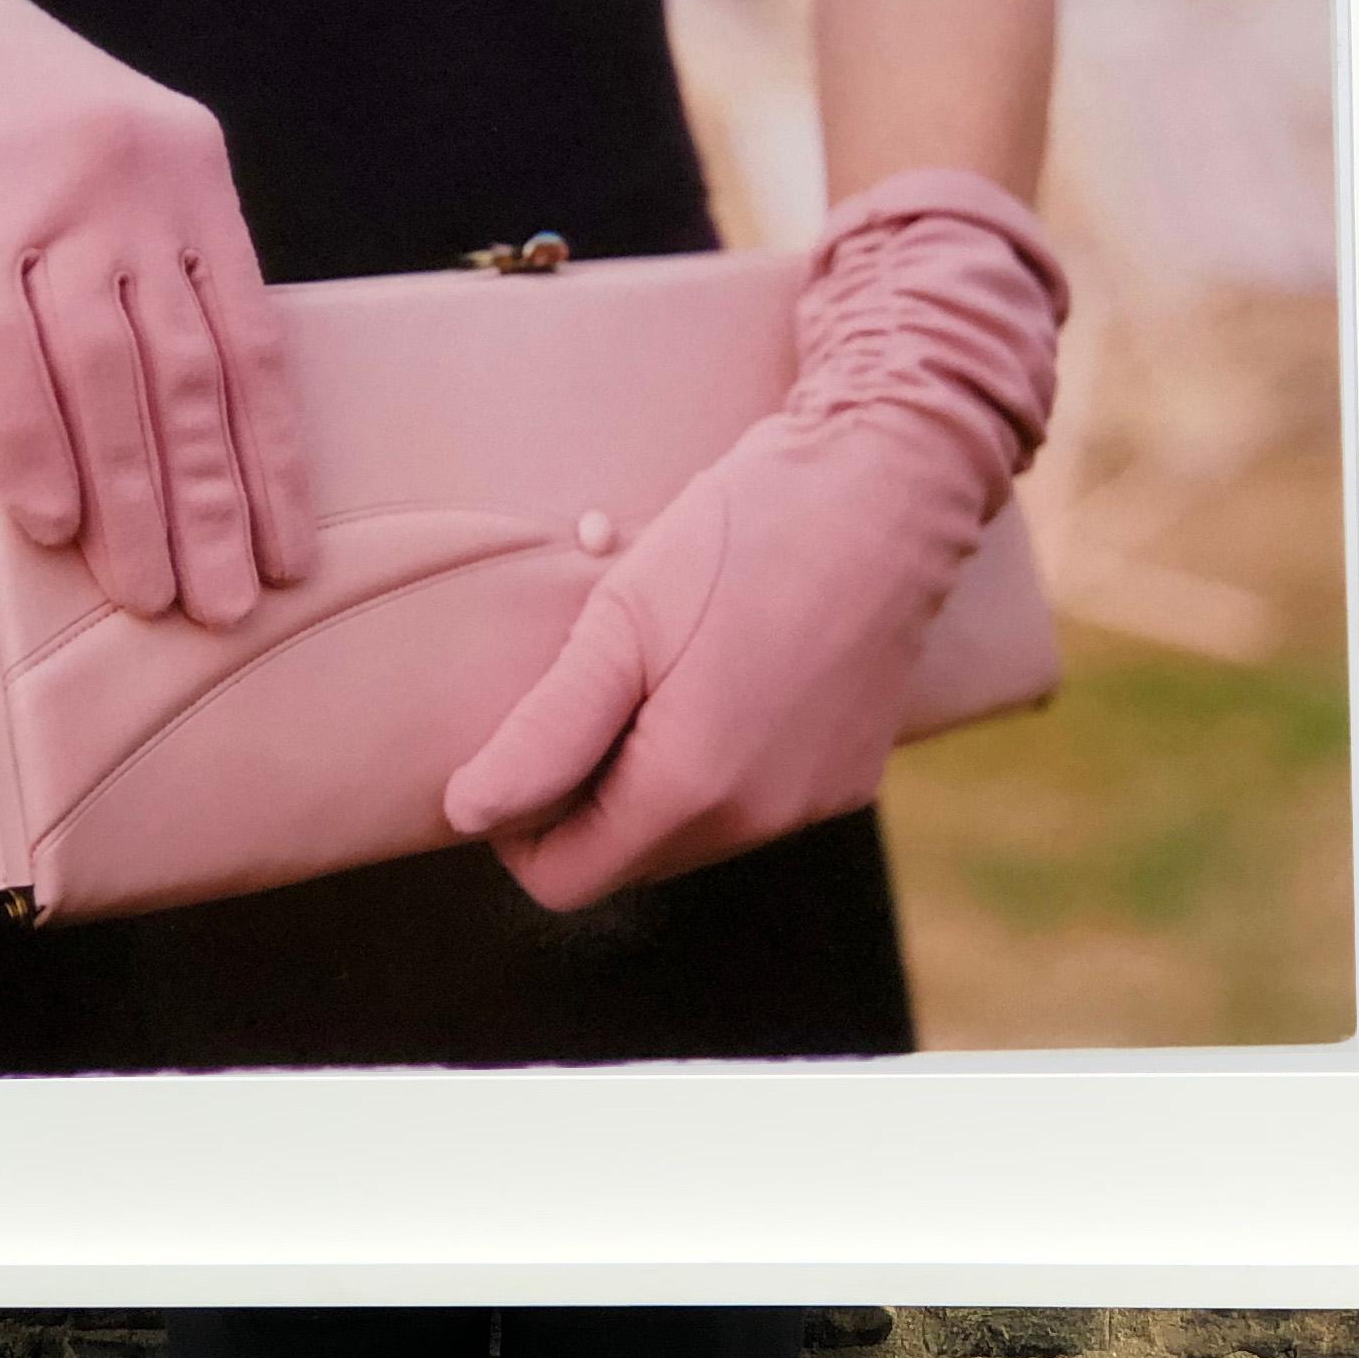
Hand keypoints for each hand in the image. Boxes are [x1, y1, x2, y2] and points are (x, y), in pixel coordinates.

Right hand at [0, 0, 312, 628]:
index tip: (292, 551)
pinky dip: (33, 447)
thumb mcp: (106, 157)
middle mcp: (137, 186)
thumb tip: (180, 419)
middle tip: (228, 606)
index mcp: (193, 173)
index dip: (274, 456)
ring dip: (133, 499)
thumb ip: (149, 262)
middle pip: (190, 374)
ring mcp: (49, 201)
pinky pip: (4, 357)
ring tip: (149, 594)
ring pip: (109, 378)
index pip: (253, 340)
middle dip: (214, 504)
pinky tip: (52, 524)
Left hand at [444, 170, 1065, 910]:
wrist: (890, 480)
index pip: (564, 877)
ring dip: (648, 776)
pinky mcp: (849, 776)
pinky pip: (752, 802)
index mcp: (691, 788)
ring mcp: (813, 803)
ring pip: (689, 832)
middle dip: (582, 796)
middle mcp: (759, 821)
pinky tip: (723, 670)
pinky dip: (716, 759)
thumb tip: (468, 814)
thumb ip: (547, 731)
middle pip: (625, 858)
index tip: (512, 743)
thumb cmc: (744, 533)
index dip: (515, 823)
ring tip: (656, 670)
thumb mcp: (624, 618)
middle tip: (582, 688)